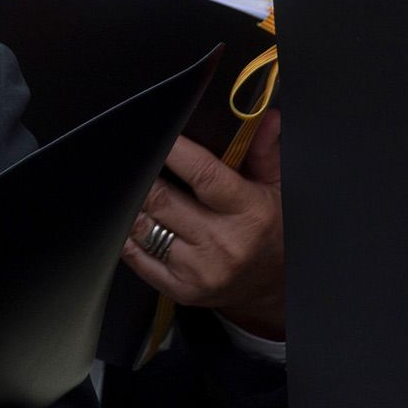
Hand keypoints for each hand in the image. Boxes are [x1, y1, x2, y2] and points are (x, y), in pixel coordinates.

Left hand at [121, 109, 284, 338]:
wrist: (275, 287)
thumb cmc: (273, 231)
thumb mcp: (278, 190)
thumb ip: (265, 153)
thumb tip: (266, 118)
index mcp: (249, 213)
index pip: (204, 175)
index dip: (175, 151)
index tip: (159, 134)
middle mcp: (223, 243)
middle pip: (162, 200)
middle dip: (144, 177)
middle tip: (135, 160)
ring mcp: (199, 270)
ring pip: (143, 227)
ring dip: (134, 206)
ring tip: (134, 190)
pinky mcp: (181, 289)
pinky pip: (137, 256)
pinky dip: (129, 235)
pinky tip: (136, 221)